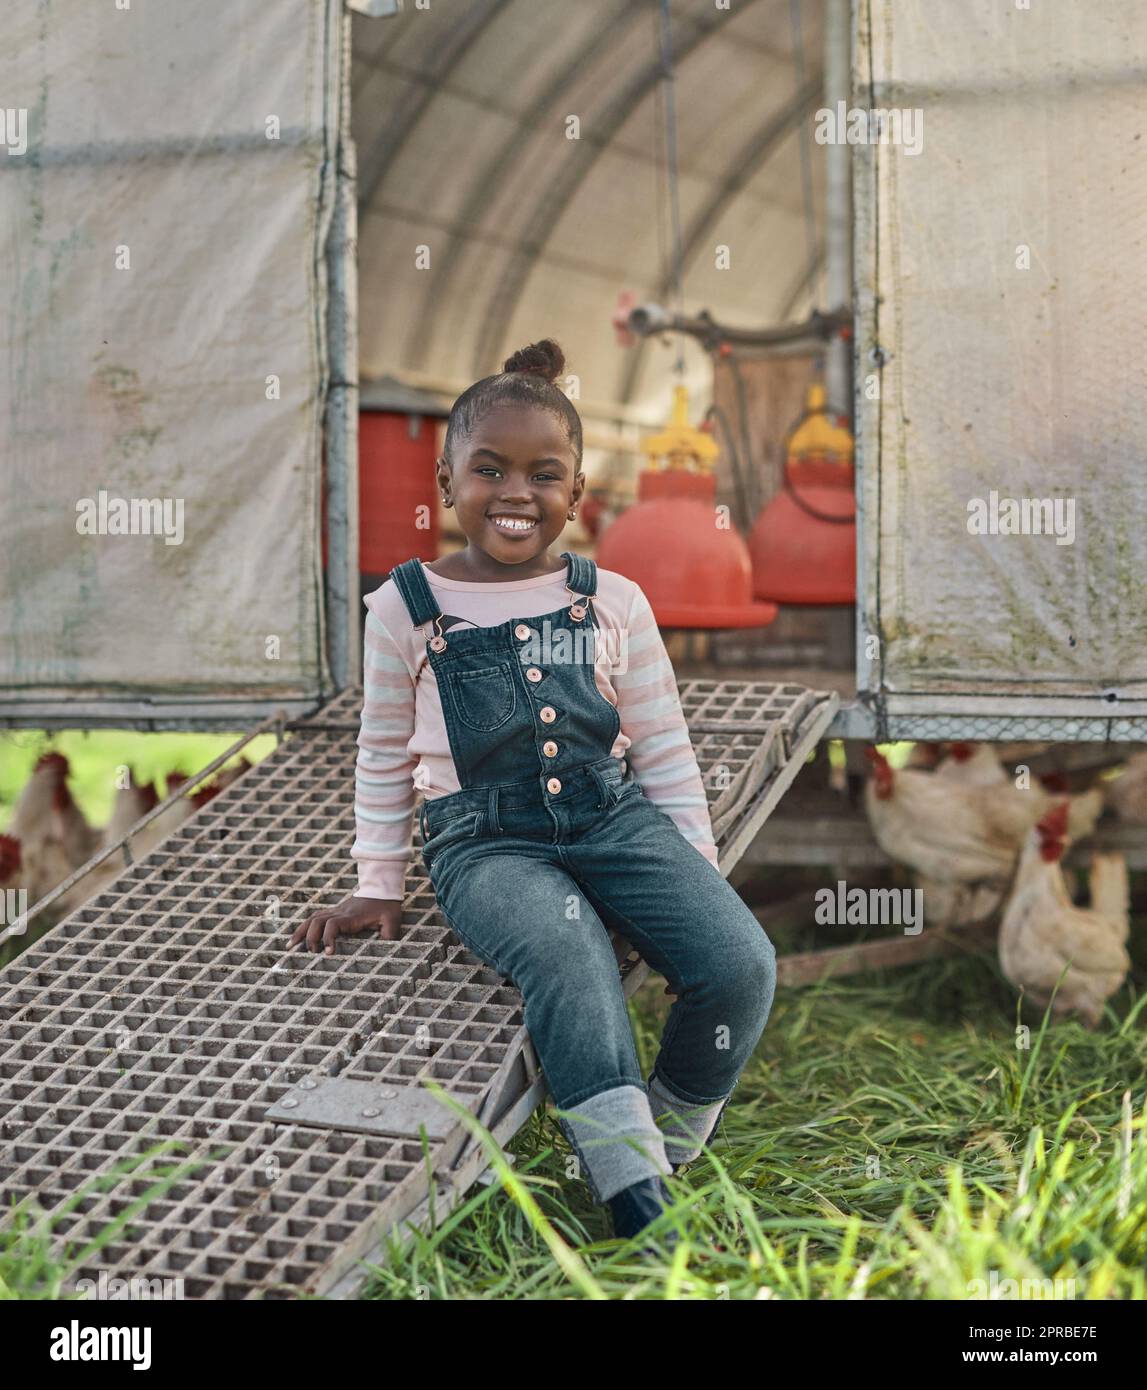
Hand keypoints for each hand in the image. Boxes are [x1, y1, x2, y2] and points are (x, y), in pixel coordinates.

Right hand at [288, 895, 402, 955]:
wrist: (382, 887)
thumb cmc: (387, 905)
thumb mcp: (392, 920)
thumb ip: (389, 934)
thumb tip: (386, 948)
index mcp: (352, 916)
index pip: (333, 925)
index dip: (328, 938)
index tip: (328, 953)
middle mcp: (339, 912)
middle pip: (317, 921)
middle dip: (309, 938)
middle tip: (309, 953)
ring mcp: (335, 911)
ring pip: (312, 918)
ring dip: (300, 932)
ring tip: (289, 947)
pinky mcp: (333, 912)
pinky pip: (314, 917)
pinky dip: (304, 927)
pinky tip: (296, 938)